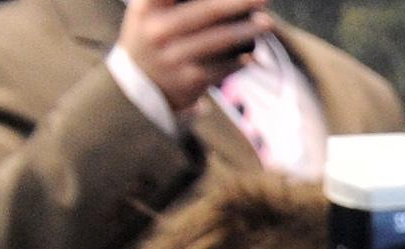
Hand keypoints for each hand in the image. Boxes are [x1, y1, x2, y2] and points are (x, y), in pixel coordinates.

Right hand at [118, 0, 271, 109]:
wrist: (138, 85)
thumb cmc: (153, 35)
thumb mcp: (148, 10)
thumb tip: (228, 1)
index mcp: (147, 7)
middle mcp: (158, 30)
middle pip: (207, 11)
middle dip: (238, 3)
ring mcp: (174, 57)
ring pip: (219, 40)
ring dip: (247, 30)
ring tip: (267, 22)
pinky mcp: (189, 80)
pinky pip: (223, 67)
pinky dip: (240, 59)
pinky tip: (252, 54)